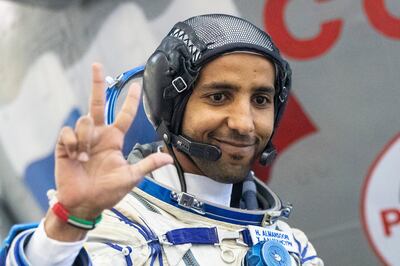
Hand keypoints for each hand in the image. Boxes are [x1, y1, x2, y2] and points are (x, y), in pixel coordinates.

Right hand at [45, 63, 171, 239]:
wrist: (84, 204)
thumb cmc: (107, 192)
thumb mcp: (130, 178)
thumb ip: (147, 165)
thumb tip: (169, 158)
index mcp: (114, 140)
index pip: (123, 115)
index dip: (130, 101)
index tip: (135, 85)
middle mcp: (99, 135)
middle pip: (97, 104)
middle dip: (97, 84)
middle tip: (97, 65)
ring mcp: (82, 139)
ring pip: (84, 120)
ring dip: (86, 137)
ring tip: (85, 157)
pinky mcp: (65, 145)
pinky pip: (68, 132)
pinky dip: (73, 143)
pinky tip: (75, 156)